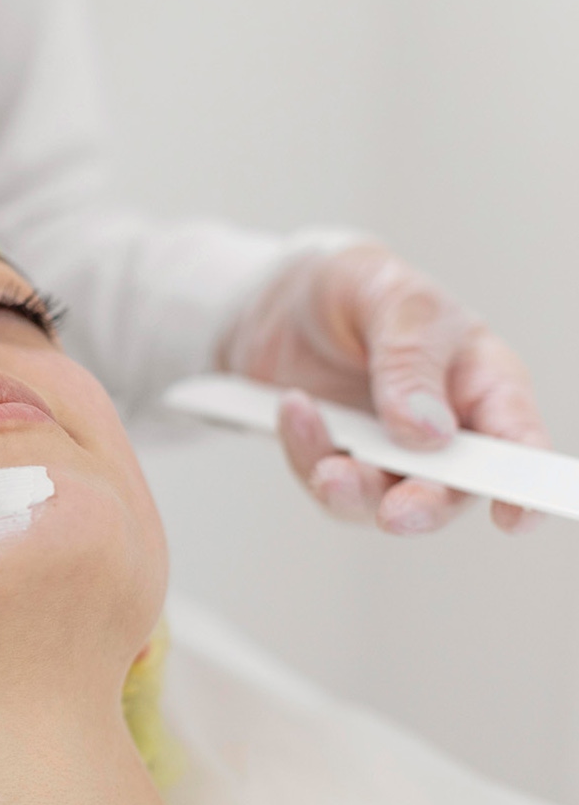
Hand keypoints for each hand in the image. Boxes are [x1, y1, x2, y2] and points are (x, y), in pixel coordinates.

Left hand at [217, 244, 546, 535]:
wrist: (280, 298)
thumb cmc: (355, 287)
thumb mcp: (389, 298)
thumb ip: (410, 358)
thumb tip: (430, 433)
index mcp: (483, 380)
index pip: (516, 439)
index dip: (523, 484)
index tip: (512, 517)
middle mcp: (445, 427)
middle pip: (448, 491)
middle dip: (422, 507)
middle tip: (395, 512)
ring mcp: (389, 451)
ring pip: (380, 499)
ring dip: (351, 488)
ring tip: (326, 462)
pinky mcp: (338, 459)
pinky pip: (324, 478)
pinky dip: (306, 452)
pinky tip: (295, 408)